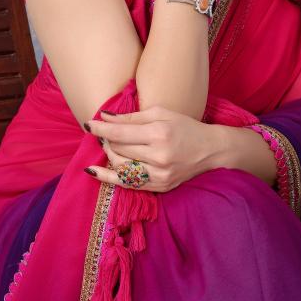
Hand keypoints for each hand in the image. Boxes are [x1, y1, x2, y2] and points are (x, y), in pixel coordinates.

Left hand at [83, 106, 229, 191]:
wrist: (211, 151)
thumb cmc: (185, 127)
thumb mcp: (161, 113)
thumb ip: (131, 117)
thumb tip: (105, 118)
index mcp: (159, 134)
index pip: (120, 133)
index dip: (100, 129)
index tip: (88, 124)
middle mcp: (158, 157)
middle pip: (118, 149)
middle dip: (107, 139)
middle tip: (104, 132)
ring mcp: (159, 175)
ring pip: (120, 167)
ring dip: (109, 154)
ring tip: (108, 145)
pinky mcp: (160, 187)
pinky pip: (127, 184)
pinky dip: (107, 177)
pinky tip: (93, 171)